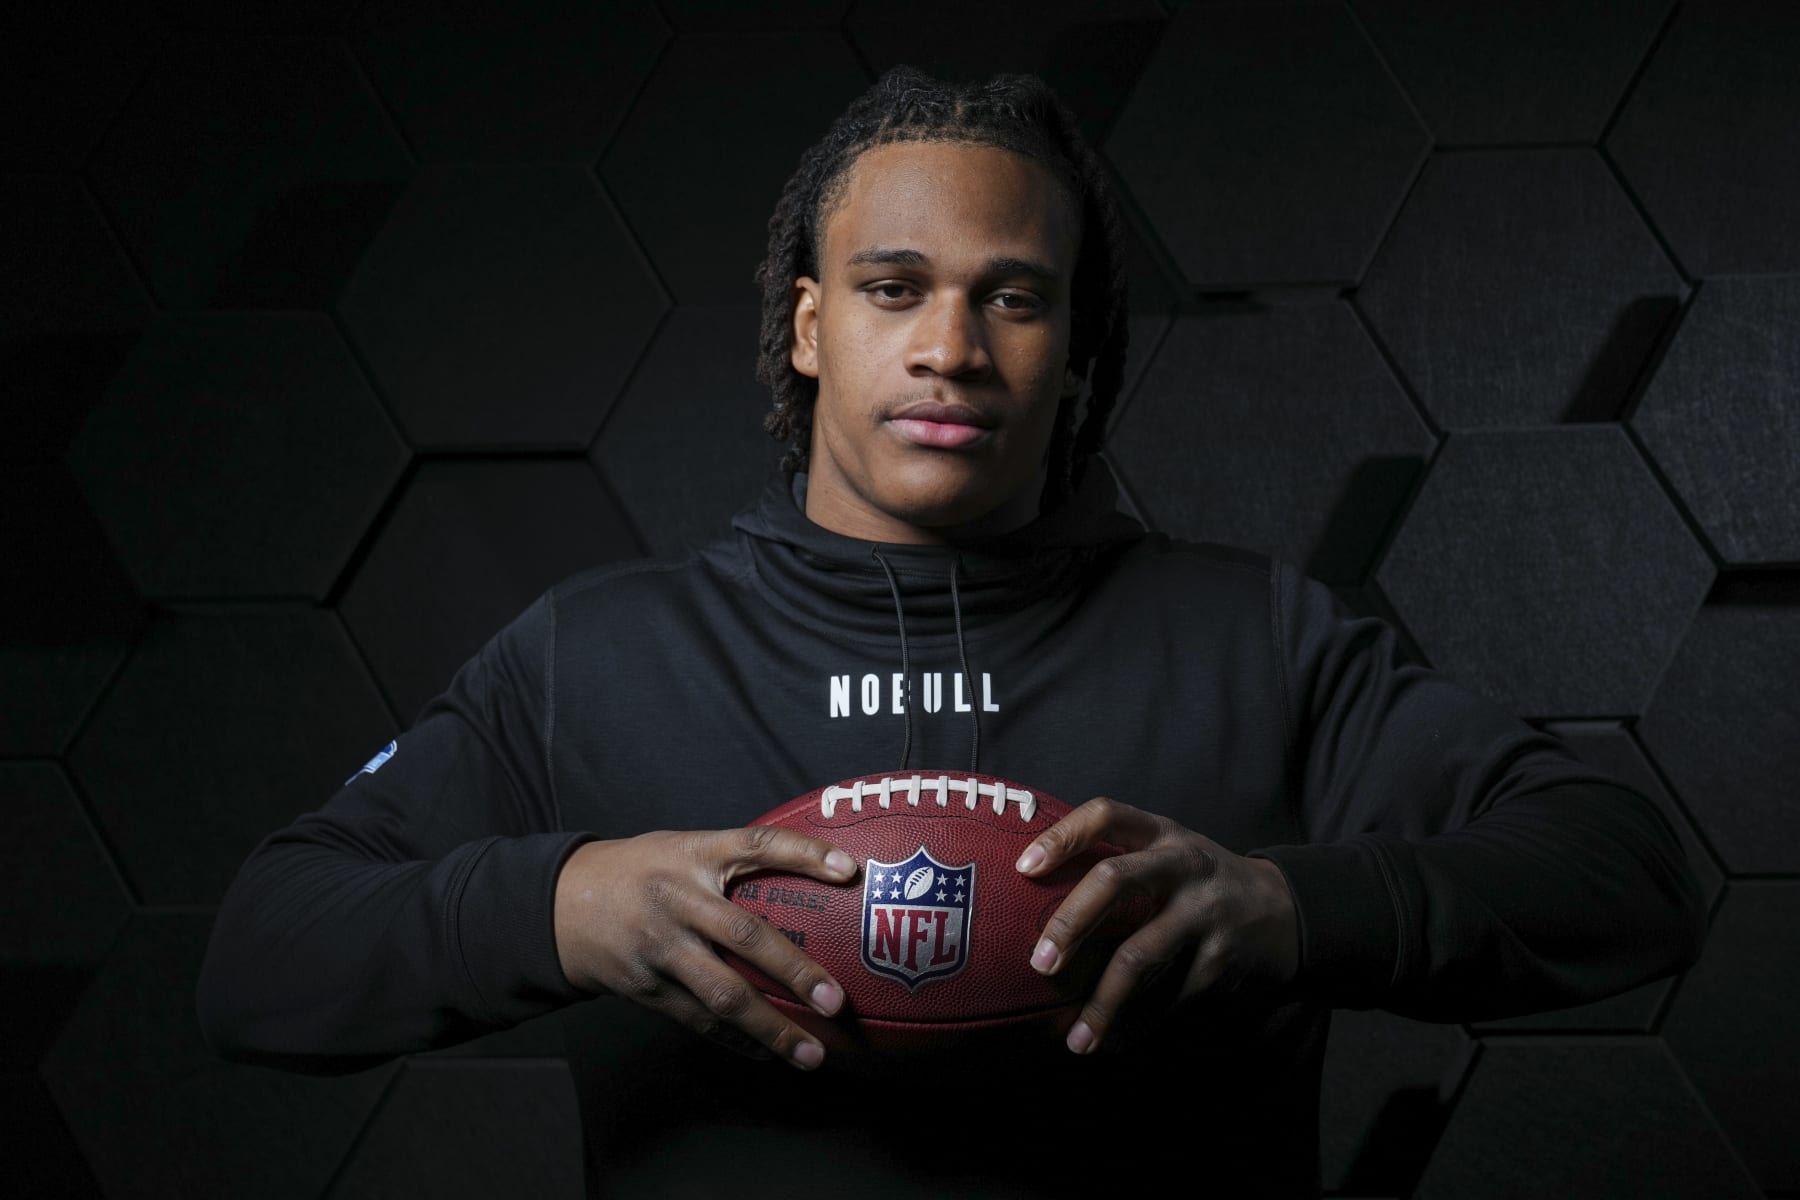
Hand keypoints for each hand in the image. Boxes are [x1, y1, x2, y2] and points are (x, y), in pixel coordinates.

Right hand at [554, 827, 857, 1069]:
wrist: (559, 905)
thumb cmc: (638, 872)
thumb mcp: (680, 847)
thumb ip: (731, 859)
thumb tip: (810, 869)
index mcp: (693, 854)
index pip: (756, 844)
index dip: (803, 854)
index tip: (848, 871)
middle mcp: (678, 899)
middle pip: (746, 935)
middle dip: (795, 971)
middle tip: (836, 1000)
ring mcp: (660, 947)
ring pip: (723, 994)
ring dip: (771, 1028)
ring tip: (813, 1053)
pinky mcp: (646, 988)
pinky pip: (699, 1020)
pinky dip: (737, 1041)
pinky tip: (768, 1053)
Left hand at [1015, 796, 1298, 1053]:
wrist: (1284, 909)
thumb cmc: (1195, 881)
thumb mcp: (1167, 852)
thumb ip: (1117, 860)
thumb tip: (1030, 897)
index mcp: (1160, 833)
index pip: (1106, 815)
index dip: (1063, 836)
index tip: (1023, 868)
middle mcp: (1182, 864)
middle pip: (1116, 881)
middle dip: (1071, 922)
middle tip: (1039, 964)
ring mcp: (1205, 910)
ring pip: (1140, 955)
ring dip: (1102, 1003)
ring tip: (1075, 1040)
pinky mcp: (1221, 958)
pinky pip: (1168, 996)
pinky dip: (1136, 1023)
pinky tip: (1113, 1041)